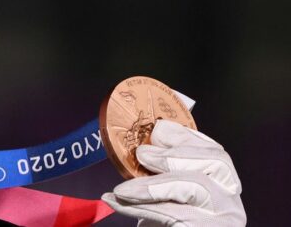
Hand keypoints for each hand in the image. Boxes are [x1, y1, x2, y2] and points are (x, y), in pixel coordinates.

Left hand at [101, 120, 244, 225]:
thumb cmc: (164, 226)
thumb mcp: (162, 196)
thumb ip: (160, 173)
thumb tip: (144, 145)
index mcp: (222, 188)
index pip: (215, 153)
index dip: (186, 138)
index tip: (157, 130)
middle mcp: (230, 203)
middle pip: (216, 164)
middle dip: (174, 155)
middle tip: (141, 155)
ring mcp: (224, 219)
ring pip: (196, 186)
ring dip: (152, 184)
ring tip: (121, 189)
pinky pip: (174, 213)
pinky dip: (140, 206)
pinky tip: (116, 201)